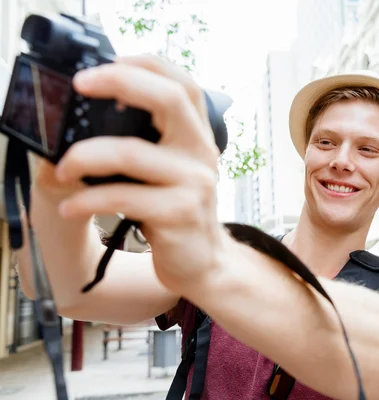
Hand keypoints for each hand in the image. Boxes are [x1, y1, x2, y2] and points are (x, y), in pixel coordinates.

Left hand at [54, 55, 226, 292]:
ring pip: (131, 152)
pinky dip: (87, 200)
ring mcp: (193, 183)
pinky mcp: (178, 214)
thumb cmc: (176, 211)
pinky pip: (121, 197)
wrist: (203, 261)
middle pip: (170, 99)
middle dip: (121, 81)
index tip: (108, 62)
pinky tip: (71, 206)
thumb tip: (80, 125)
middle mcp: (201, 153)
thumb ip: (144, 144)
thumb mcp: (169, 171)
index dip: (148, 64)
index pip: (183, 84)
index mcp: (197, 136)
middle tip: (81, 84)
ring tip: (63, 169)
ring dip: (84, 156)